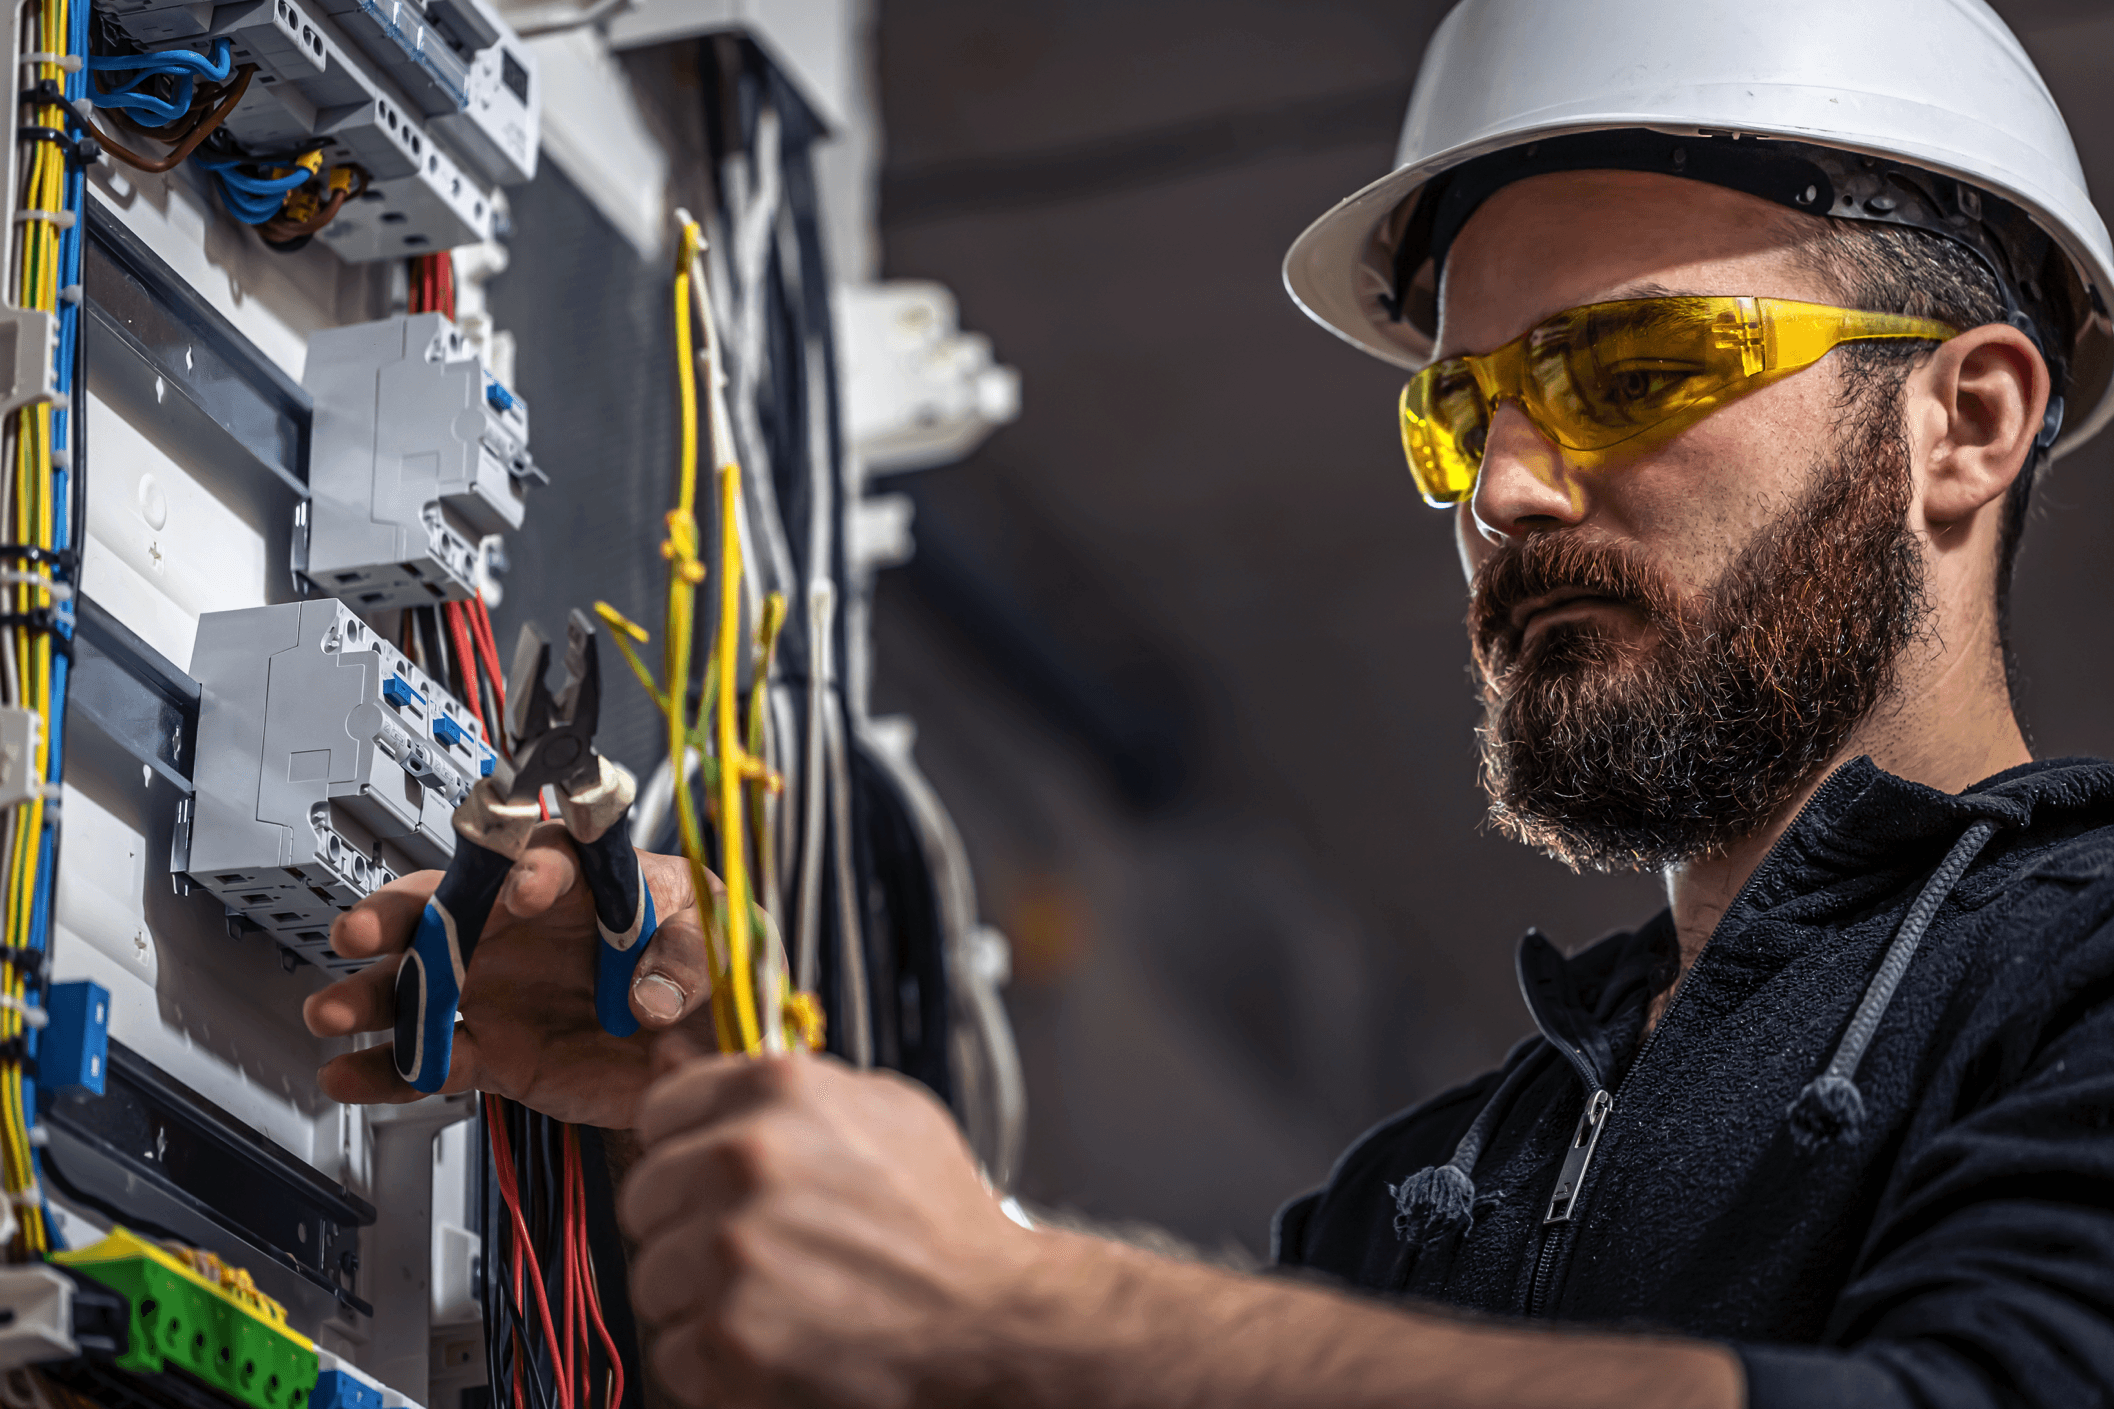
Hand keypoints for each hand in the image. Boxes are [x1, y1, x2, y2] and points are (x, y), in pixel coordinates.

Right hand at [302, 826, 720, 1126]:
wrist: (708, 1048)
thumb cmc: (709, 965)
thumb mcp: (721, 942)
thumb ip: (687, 958)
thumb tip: (650, 994)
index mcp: (585, 881)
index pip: (546, 857)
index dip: (531, 868)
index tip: (526, 889)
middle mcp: (526, 928)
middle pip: (449, 907)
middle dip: (400, 916)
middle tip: (363, 931)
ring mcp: (503, 989)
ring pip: (422, 984)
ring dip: (373, 996)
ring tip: (331, 1011)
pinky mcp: (497, 1050)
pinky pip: (434, 1058)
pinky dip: (390, 1070)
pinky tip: (350, 1074)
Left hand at [620, 1036, 1045, 1407]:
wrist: (991, 1319)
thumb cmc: (940, 1217)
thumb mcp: (883, 1109)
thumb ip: (789, 1084)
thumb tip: (682, 1053)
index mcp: (777, 1091)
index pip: (661, 1110)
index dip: (687, 1148)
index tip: (714, 1178)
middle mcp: (744, 1160)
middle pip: (644, 1195)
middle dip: (687, 1224)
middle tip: (754, 1248)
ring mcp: (731, 1251)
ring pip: (652, 1275)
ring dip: (698, 1294)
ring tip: (774, 1298)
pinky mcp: (726, 1338)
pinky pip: (671, 1349)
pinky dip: (715, 1360)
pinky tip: (778, 1342)